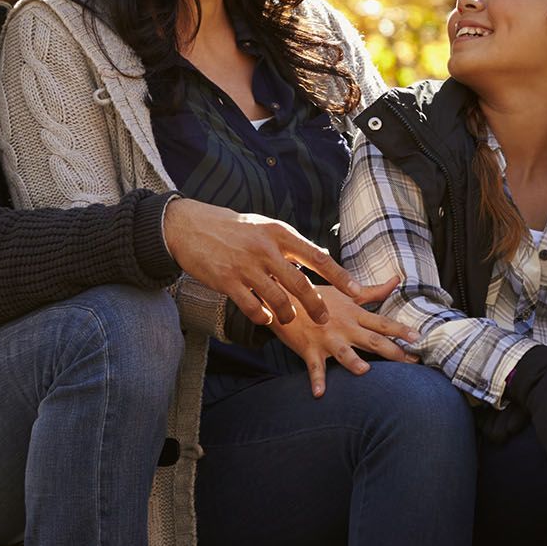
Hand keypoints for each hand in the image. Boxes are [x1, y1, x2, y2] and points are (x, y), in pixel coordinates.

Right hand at [163, 197, 391, 326]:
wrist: (190, 226)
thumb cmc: (232, 228)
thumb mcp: (265, 227)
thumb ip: (290, 244)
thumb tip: (321, 256)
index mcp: (279, 233)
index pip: (317, 256)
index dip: (339, 276)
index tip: (357, 291)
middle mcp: (265, 249)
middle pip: (301, 283)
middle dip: (316, 305)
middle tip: (323, 318)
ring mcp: (246, 266)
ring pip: (278, 300)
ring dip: (287, 315)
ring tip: (289, 319)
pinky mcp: (227, 281)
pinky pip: (253, 308)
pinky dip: (262, 317)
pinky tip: (265, 318)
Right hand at [269, 276, 417, 396]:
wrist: (284, 295)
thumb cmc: (317, 295)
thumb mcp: (346, 291)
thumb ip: (373, 290)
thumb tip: (397, 280)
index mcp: (354, 314)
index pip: (382, 323)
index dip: (401, 330)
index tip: (419, 338)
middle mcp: (344, 327)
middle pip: (371, 340)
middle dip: (392, 350)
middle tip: (410, 360)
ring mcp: (326, 339)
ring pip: (343, 352)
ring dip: (353, 362)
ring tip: (365, 371)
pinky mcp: (309, 349)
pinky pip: (314, 367)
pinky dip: (316, 380)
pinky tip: (319, 393)